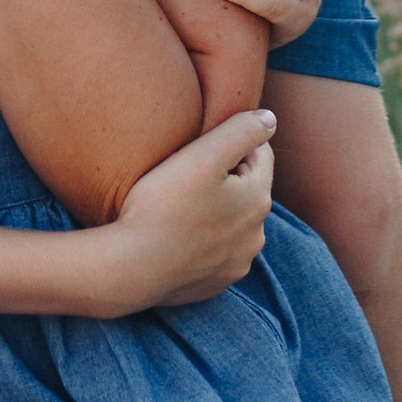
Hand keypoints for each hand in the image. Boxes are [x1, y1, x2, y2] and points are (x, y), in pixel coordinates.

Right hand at [108, 108, 275, 307]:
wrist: (132, 268)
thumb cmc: (164, 206)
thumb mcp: (203, 156)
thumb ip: (242, 131)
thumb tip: (270, 119)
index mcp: (258, 199)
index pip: (260, 154)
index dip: (231, 142)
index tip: (199, 145)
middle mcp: (256, 235)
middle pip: (247, 190)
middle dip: (226, 177)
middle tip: (186, 171)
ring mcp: (237, 263)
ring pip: (233, 223)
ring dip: (217, 210)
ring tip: (180, 204)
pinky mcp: (216, 282)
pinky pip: (217, 251)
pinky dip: (204, 240)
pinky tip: (178, 234)